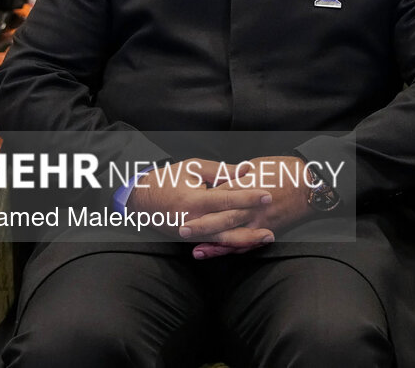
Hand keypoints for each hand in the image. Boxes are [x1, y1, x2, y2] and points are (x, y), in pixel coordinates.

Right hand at [126, 158, 274, 249]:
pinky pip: (215, 244)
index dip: (248, 197)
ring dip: (247, 239)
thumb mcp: (193, 168)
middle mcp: (193, 220)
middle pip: (228, 223)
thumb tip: (246, 169)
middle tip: (273, 215)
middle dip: (252, 219)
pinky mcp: (192, 240)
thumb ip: (220, 171)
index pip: (226, 199)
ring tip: (268, 236)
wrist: (141, 200)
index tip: (267, 194)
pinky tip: (248, 244)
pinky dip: (233, 245)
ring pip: (224, 240)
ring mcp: (192, 233)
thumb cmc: (168, 179)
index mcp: (193, 200)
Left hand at [189, 156, 313, 258]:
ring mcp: (259, 219)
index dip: (202, 201)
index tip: (184, 205)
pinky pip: (249, 243)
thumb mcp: (258, 165)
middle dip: (201, 225)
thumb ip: (237, 174)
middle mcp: (251, 206)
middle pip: (222, 217)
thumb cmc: (285, 170)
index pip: (220, 195)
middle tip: (181, 229)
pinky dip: (234, 250)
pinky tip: (223, 254)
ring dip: (214, 244)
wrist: (311, 183)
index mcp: (247, 186)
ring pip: (233, 235)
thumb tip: (222, 179)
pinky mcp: (268, 229)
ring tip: (196, 250)